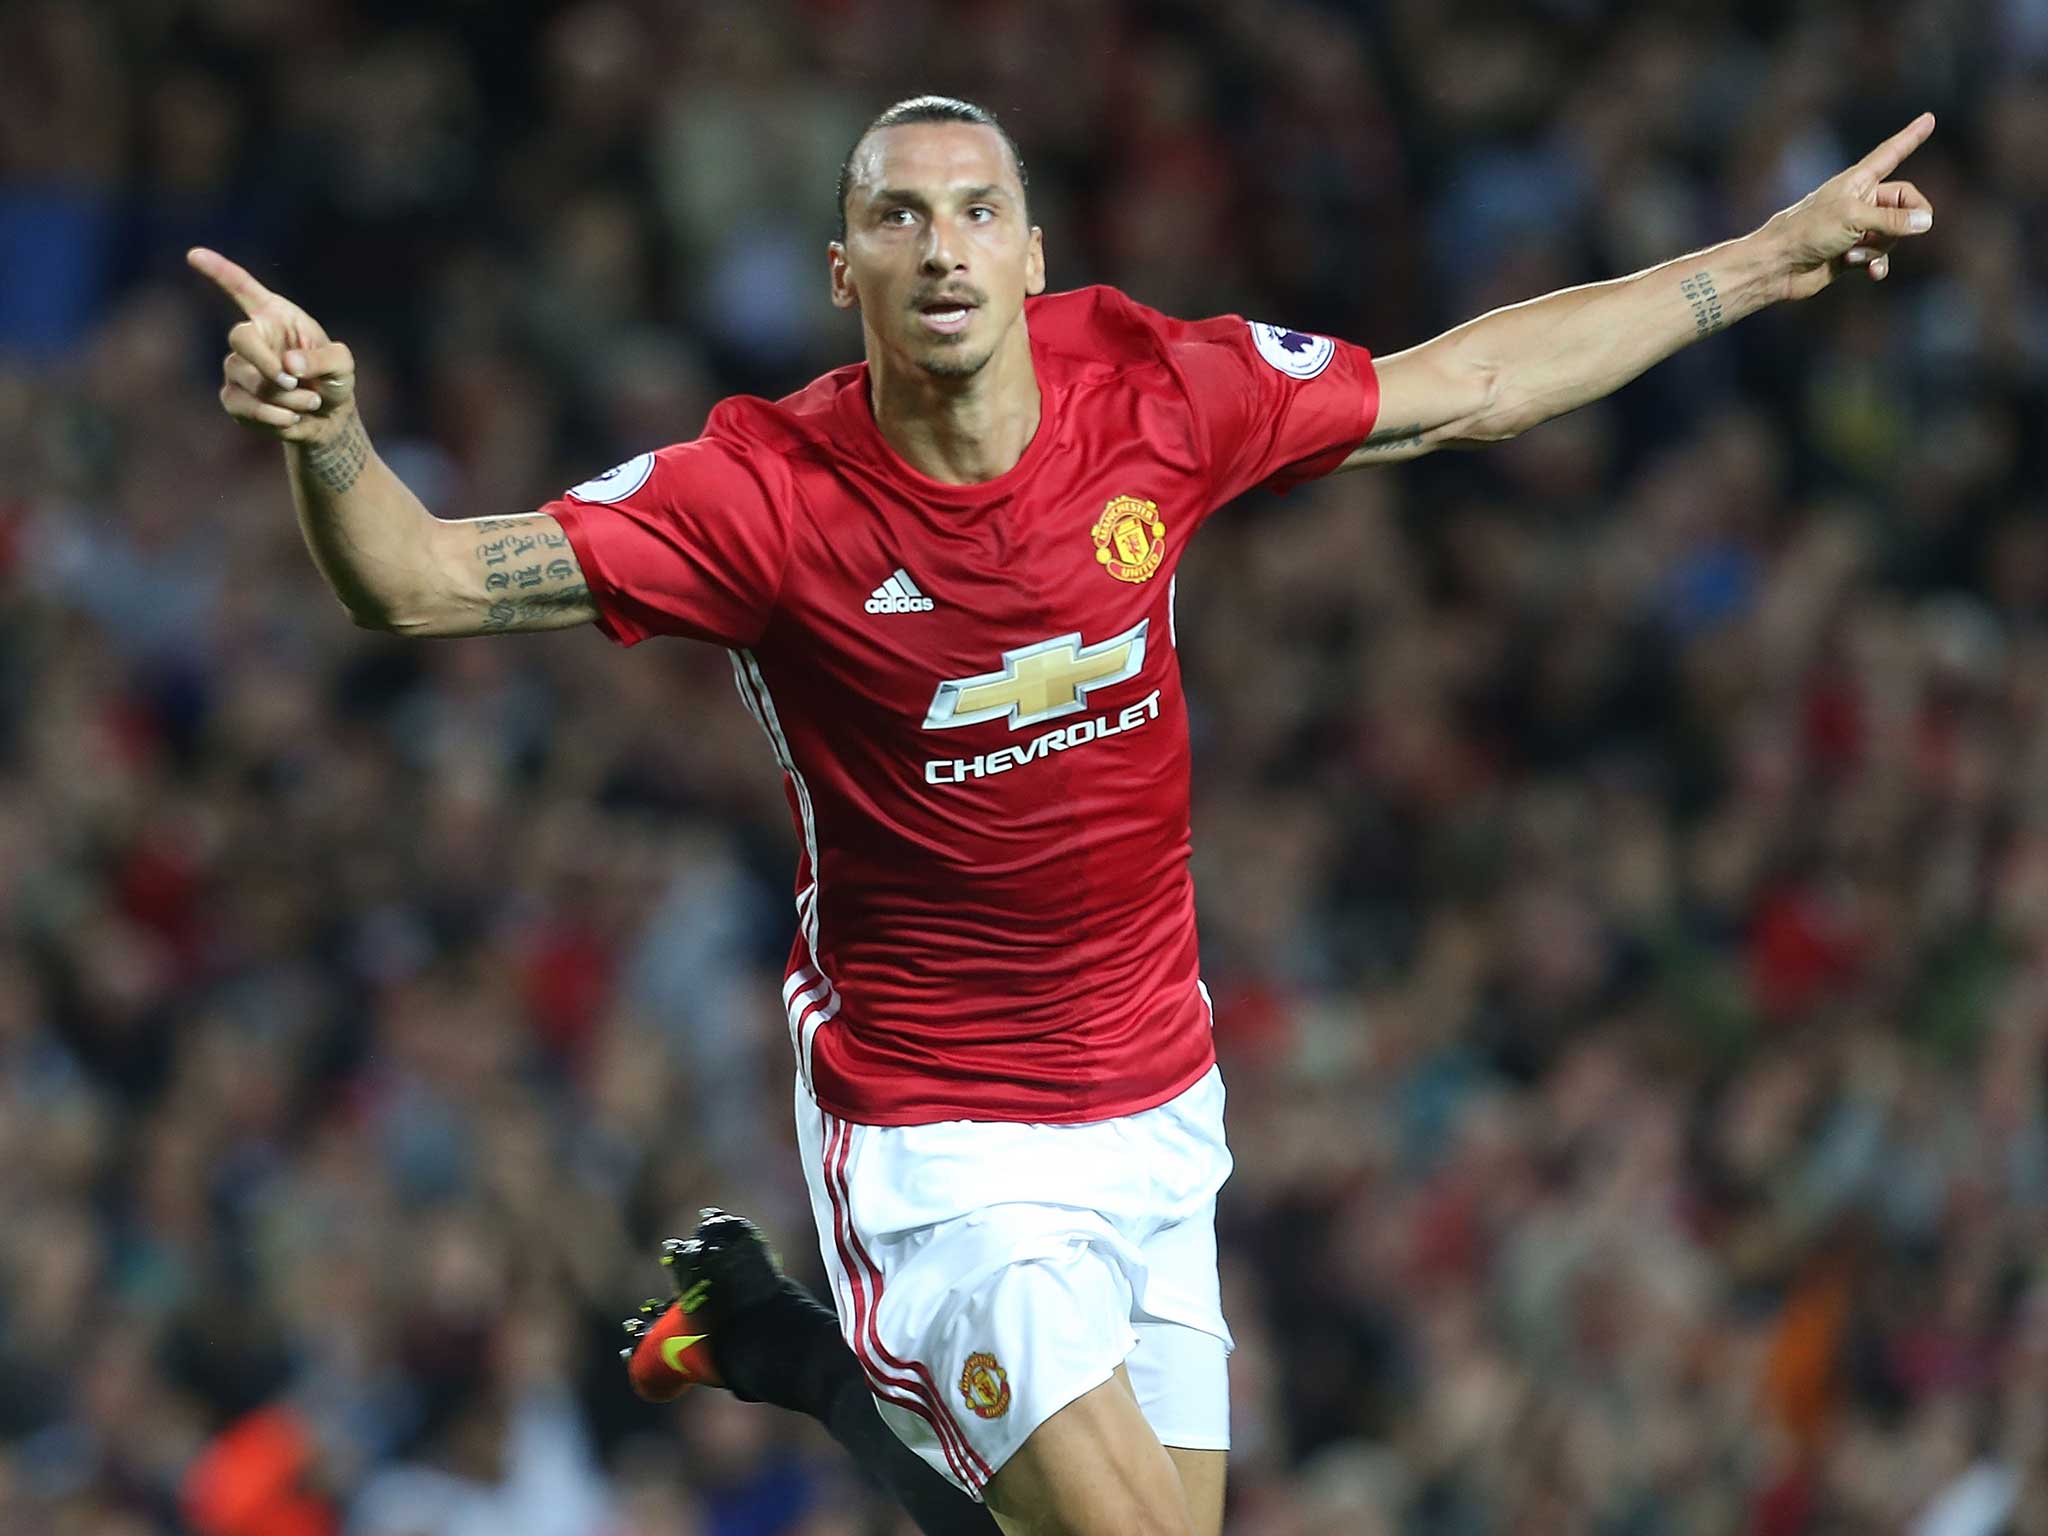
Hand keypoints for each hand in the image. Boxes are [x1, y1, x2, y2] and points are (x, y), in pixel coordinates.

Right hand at [187, 247, 356, 442]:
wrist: (328, 418)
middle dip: (267, 364)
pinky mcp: (233, 398)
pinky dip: (274, 416)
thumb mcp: (343, 365)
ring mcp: (237, 368)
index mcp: (274, 316)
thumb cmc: (334, 380)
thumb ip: (323, 359)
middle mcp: (251, 337)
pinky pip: (243, 406)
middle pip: (240, 339)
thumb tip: (289, 365)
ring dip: (286, 397)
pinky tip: (292, 418)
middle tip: (293, 381)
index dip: (219, 271)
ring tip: (310, 402)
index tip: (194, 254)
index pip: (241, 288)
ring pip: (249, 380)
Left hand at [1768, 113, 1935, 298]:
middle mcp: (1860, 201)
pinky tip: (1871, 272)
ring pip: (1893, 234)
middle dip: (1905, 220)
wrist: (1776, 267)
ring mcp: (1856, 228)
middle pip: (1904, 203)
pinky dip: (1877, 264)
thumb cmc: (1807, 232)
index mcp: (1857, 181)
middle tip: (1903, 230)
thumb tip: (1926, 222)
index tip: (1929, 118)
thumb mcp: (1854, 218)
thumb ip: (1893, 219)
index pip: (1891, 153)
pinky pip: (1880, 257)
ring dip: (1880, 246)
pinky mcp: (1851, 253)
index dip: (1911, 137)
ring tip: (1853, 252)